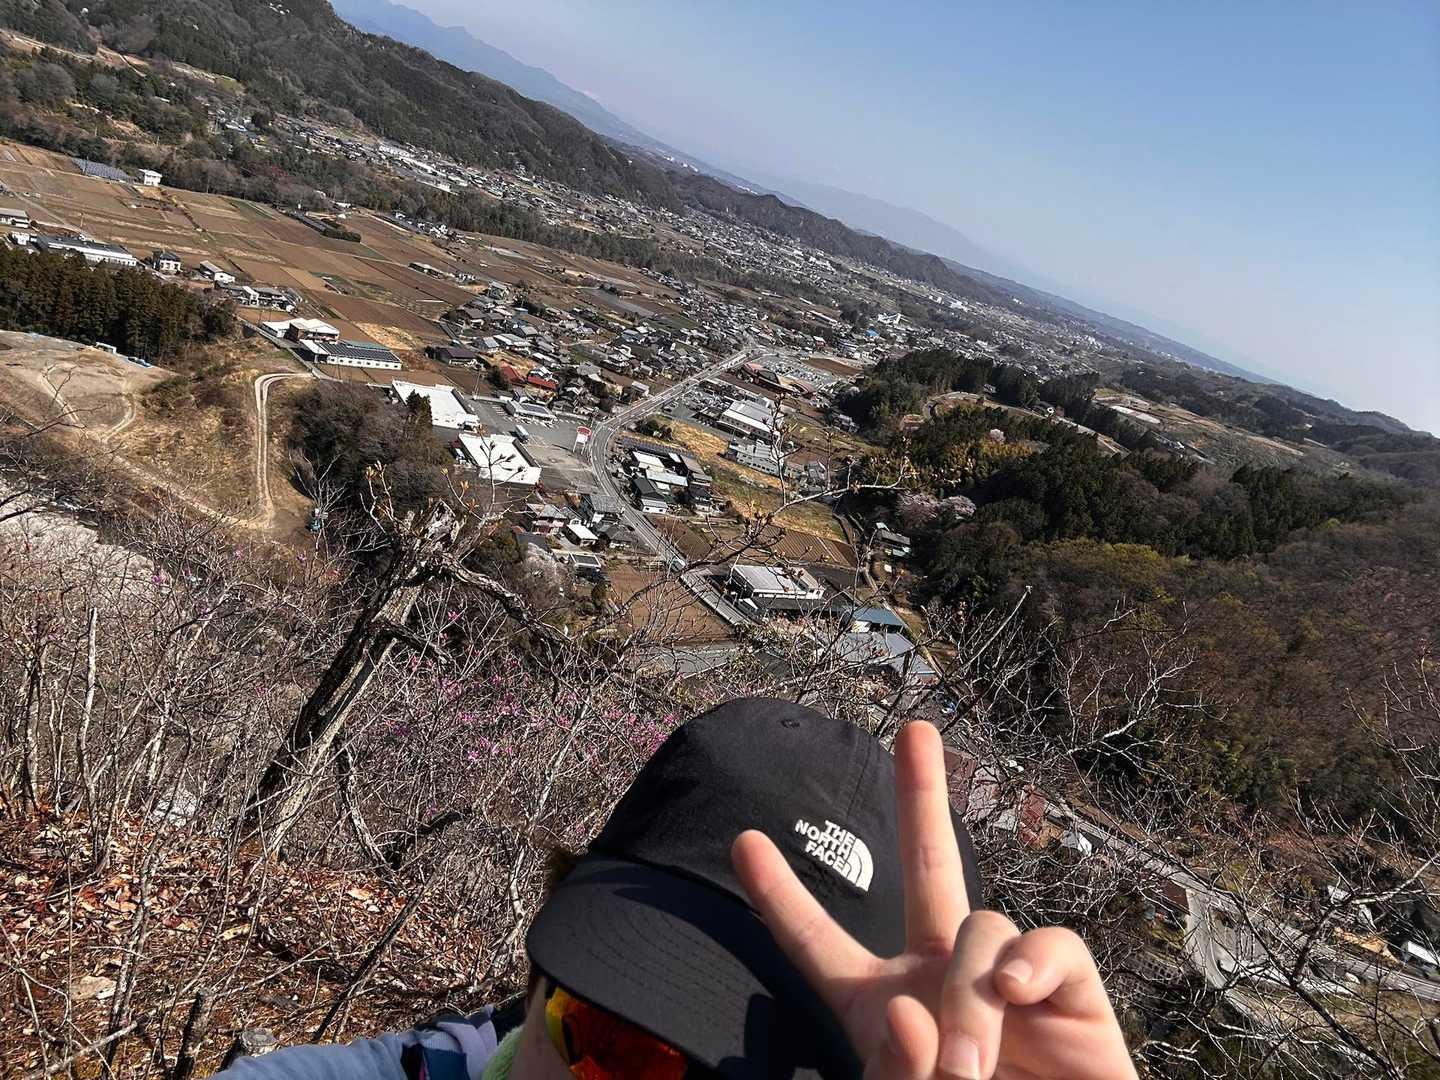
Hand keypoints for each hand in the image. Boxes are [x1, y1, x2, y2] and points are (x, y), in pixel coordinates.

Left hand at [731, 721, 1137, 1079]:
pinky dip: (1031, 963)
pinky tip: (1017, 993)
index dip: (781, 897)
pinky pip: (1050, 944)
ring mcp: (1011, 981)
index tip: (742, 841)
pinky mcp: (1071, 992)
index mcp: (882, 1006)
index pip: (820, 945)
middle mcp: (943, 977)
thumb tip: (906, 1007)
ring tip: (965, 1073)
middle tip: (916, 731)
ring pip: (981, 928)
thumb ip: (895, 1066)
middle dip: (923, 795)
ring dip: (969, 1001)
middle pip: (930, 868)